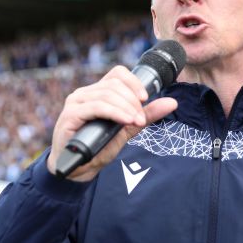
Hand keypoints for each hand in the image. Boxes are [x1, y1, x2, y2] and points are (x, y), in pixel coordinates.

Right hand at [49, 65, 176, 181]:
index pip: (118, 73)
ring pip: (107, 94)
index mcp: (97, 92)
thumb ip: (147, 115)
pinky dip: (115, 112)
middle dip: (133, 101)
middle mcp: (85, 93)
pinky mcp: (71, 115)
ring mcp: (76, 102)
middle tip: (141, 119)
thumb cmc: (99, 147)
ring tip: (136, 122)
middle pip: (115, 84)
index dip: (134, 82)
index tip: (146, 98)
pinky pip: (97, 107)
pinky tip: (126, 121)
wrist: (79, 169)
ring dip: (127, 108)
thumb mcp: (127, 129)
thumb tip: (172, 102)